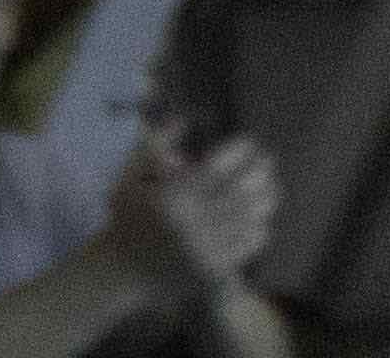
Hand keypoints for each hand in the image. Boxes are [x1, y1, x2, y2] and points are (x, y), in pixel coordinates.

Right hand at [110, 127, 285, 298]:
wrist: (120, 271)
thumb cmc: (126, 217)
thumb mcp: (130, 175)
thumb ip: (156, 144)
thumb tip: (183, 118)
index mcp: (174, 195)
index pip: (222, 164)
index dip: (243, 149)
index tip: (249, 142)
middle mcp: (193, 221)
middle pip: (245, 188)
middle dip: (262, 169)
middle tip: (267, 160)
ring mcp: (206, 248)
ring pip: (253, 216)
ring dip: (266, 196)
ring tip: (269, 184)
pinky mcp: (215, 269)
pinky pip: (249, 243)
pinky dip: (259, 226)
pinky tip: (257, 216)